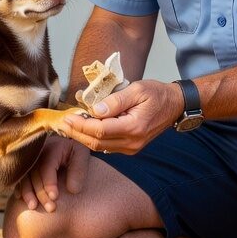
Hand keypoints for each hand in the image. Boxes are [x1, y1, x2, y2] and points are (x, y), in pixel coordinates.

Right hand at [16, 135, 90, 212]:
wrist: (67, 147)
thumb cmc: (76, 153)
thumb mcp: (82, 156)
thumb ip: (79, 171)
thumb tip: (72, 190)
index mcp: (53, 147)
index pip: (47, 166)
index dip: (49, 183)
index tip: (55, 198)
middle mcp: (38, 151)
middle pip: (35, 173)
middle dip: (41, 193)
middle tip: (50, 209)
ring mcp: (29, 158)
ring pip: (24, 176)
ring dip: (27, 192)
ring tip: (33, 207)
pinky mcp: (25, 166)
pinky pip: (19, 177)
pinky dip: (20, 188)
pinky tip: (22, 200)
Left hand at [57, 79, 183, 155]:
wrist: (174, 105)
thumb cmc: (156, 94)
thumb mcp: (136, 90)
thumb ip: (115, 100)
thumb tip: (94, 109)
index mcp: (134, 127)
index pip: (100, 130)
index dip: (81, 125)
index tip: (68, 117)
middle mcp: (132, 142)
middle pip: (97, 142)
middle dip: (77, 133)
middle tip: (62, 123)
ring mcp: (132, 147)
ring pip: (100, 147)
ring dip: (82, 137)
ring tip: (69, 126)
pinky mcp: (130, 147)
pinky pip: (107, 147)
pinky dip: (93, 139)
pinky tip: (84, 129)